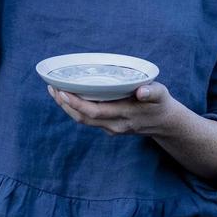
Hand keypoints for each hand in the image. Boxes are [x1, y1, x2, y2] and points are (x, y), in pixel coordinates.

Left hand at [48, 83, 179, 137]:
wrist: (165, 123)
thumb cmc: (160, 104)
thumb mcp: (161, 95)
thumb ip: (152, 92)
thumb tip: (142, 91)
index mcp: (125, 115)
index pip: (94, 112)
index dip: (76, 103)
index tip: (63, 91)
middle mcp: (114, 125)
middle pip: (83, 118)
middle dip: (65, 104)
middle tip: (52, 87)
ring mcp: (111, 128)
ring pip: (83, 120)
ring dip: (67, 107)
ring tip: (54, 91)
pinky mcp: (108, 127)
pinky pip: (88, 120)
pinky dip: (75, 109)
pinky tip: (68, 97)